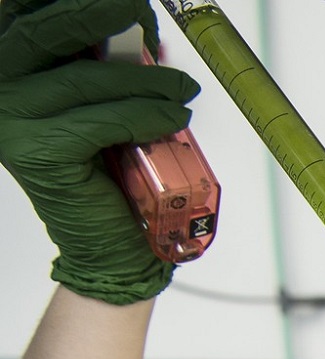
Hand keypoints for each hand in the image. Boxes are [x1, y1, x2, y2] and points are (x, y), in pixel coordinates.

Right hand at [0, 0, 198, 303]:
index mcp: (9, 67)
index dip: (77, 4)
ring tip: (183, 88)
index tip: (129, 4)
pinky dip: (148, 115)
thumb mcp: (102, 102)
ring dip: (144, 78)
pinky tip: (175, 117)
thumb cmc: (108, 172)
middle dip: (102, 15)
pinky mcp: (40, 152)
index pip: (31, 14)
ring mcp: (12, 120)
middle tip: (145, 16)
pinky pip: (105, 120)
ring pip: (85, 79)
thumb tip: (142, 28)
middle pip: (46, 29)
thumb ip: (107, 64)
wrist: (109, 244)